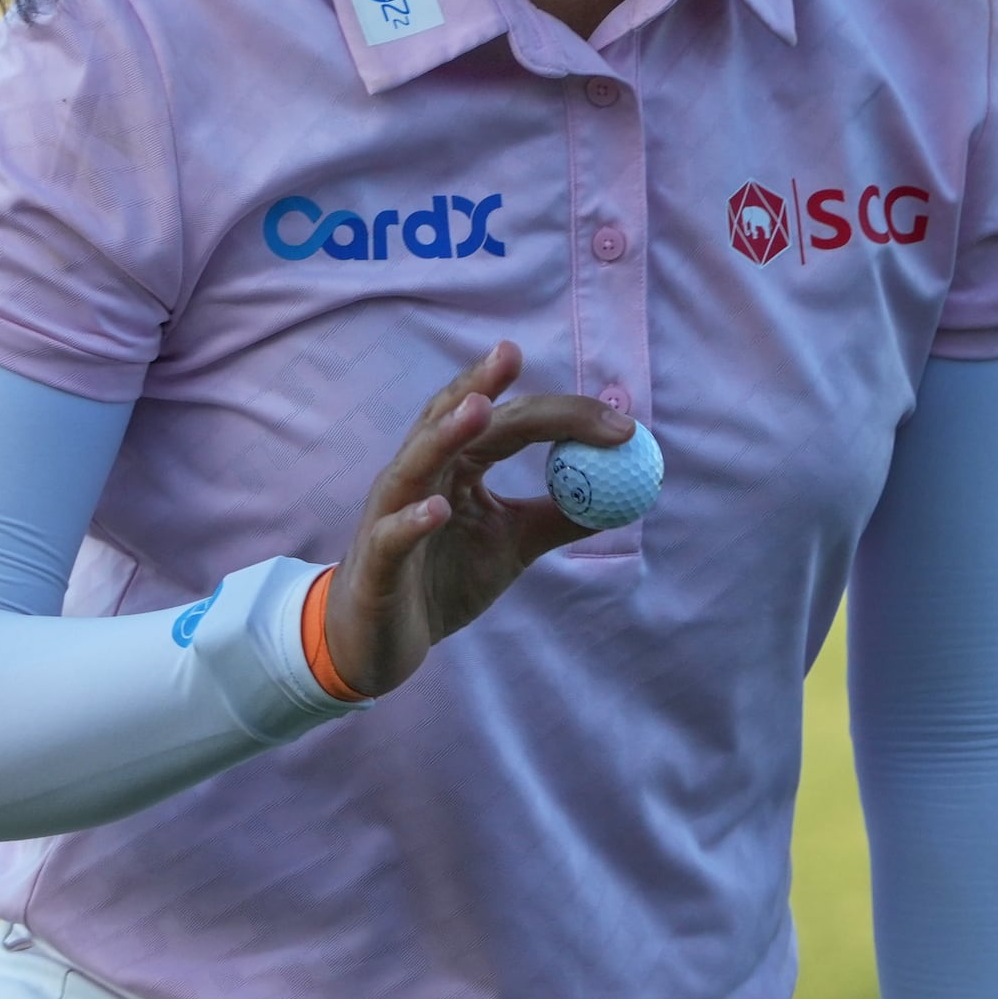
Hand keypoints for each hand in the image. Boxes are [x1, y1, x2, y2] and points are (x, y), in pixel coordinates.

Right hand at [323, 341, 630, 695]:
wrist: (380, 644)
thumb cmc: (441, 581)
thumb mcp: (512, 544)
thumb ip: (559, 514)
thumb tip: (622, 493)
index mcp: (456, 466)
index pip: (506, 423)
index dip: (559, 415)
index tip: (618, 421)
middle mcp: (419, 477)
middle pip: (451, 422)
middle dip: (482, 387)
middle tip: (511, 354)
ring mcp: (390, 516)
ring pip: (414, 465)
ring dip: (444, 435)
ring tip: (477, 408)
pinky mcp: (376, 564)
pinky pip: (392, 537)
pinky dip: (412, 520)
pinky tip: (436, 509)